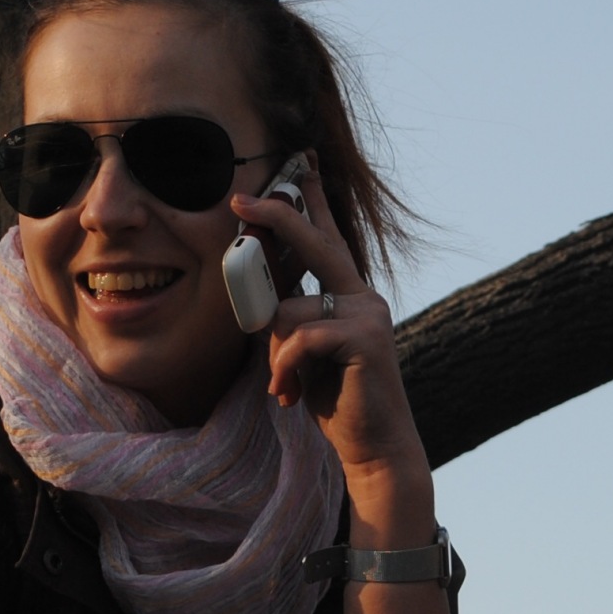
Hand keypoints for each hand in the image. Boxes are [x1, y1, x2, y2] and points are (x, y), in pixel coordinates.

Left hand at [228, 158, 424, 485]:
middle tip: (238, 199)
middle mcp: (364, 296)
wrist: (373, 447)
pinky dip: (285, 368)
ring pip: (288, 310)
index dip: (313, 202)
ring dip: (273, 354)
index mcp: (351, 295)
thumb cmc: (335, 400)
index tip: (299, 165)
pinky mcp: (367, 337)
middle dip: (277, 216)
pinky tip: (290, 395)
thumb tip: (256, 296)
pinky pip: (299, 338)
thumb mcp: (304, 353)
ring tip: (285, 385)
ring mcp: (369, 313)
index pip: (329, 238)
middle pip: (315, 244)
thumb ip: (289, 320)